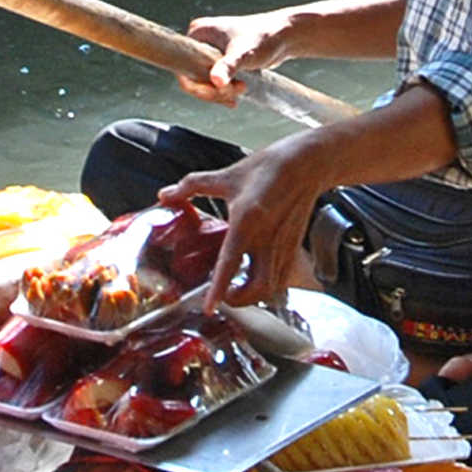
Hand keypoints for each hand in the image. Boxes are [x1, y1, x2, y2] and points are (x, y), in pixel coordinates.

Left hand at [161, 129, 332, 305]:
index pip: (231, 262)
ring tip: (237, 291)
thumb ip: (191, 186)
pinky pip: (282, 277)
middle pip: (259, 286)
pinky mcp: (293, 246)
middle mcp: (267, 238)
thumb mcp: (226, 176)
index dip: (219, 288)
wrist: (306, 164)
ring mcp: (283, 244)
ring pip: (273, 286)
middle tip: (223, 298)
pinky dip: (269, 286)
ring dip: (254, 296)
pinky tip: (255, 279)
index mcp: (247, 220)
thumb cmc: (268, 168)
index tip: (209, 306)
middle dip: (240, 300)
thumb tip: (165, 195)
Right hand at [180, 12, 290, 105]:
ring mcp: (209, 49)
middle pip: (193, 77)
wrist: (285, 36)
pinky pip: (213, 80)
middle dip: (213, 90)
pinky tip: (235, 97)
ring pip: (204, 81)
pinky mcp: (219, 58)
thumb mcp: (244, 54)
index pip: (184, 67)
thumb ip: (228, 67)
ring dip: (220, 92)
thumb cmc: (265, 38)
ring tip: (241, 90)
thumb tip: (216, 81)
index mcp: (198, 32)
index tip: (219, 91)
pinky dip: (223, 90)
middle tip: (234, 93)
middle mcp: (200, 40)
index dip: (198, 85)